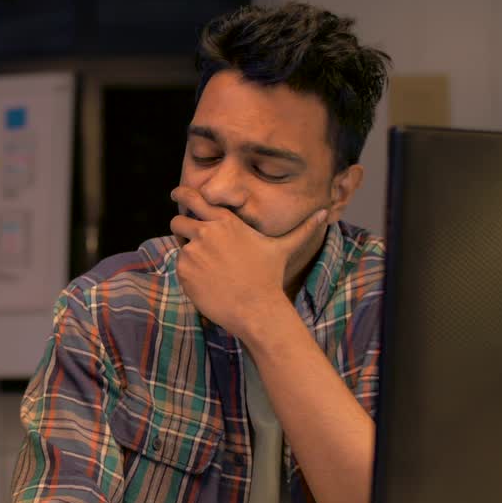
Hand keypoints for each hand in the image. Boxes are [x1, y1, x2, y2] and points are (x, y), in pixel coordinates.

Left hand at [168, 186, 325, 340]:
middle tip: (192, 241)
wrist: (255, 308)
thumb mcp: (283, 248)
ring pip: (179, 246)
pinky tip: (208, 282)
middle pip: (178, 220)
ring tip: (210, 269)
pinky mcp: (184, 271)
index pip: (193, 197)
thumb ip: (302, 229)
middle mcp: (206, 232)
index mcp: (225, 221)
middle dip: (182, 228)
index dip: (182, 194)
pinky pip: (179, 266)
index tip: (176, 193)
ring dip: (188, 253)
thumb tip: (325, 214)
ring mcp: (193, 251)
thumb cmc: (269, 277)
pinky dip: (189, 273)